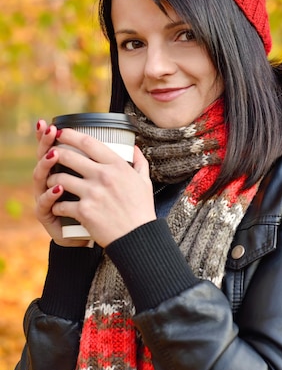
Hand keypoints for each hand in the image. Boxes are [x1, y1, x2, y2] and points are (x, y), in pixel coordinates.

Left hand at [43, 126, 155, 246]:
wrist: (138, 237)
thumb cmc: (142, 210)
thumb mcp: (144, 182)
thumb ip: (140, 162)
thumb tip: (135, 147)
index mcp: (117, 166)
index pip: (88, 142)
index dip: (70, 134)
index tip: (61, 132)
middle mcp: (103, 176)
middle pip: (68, 156)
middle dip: (55, 153)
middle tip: (50, 154)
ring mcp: (92, 193)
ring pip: (59, 179)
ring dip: (51, 179)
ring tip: (51, 182)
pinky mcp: (84, 211)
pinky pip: (61, 204)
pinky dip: (56, 205)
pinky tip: (56, 206)